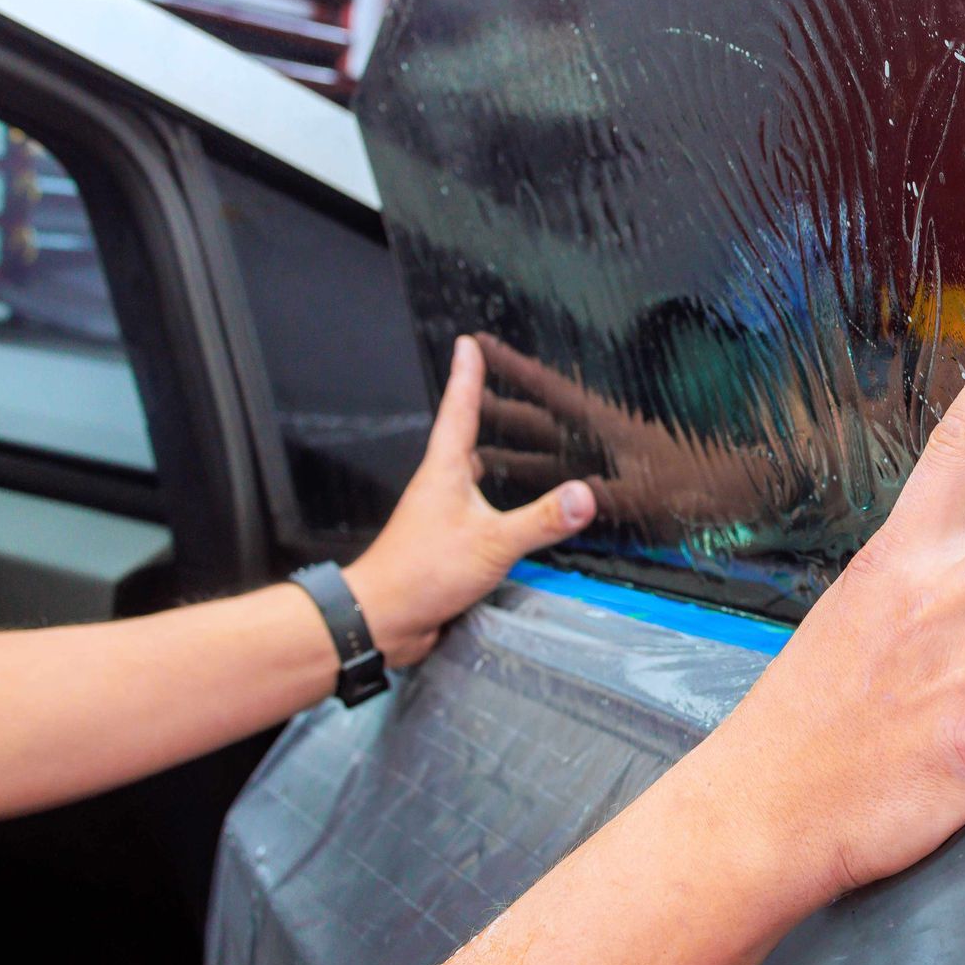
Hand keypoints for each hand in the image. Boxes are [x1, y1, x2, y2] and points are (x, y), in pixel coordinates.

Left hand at [345, 336, 596, 664]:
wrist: (380, 620)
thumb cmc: (420, 573)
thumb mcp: (491, 543)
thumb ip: (540, 519)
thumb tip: (584, 494)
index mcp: (445, 473)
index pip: (459, 412)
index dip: (467, 377)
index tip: (469, 344)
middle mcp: (441, 489)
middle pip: (466, 441)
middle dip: (484, 416)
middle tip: (502, 392)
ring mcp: (442, 518)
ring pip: (474, 481)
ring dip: (495, 465)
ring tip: (519, 450)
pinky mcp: (448, 547)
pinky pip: (479, 517)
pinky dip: (498, 508)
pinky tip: (514, 519)